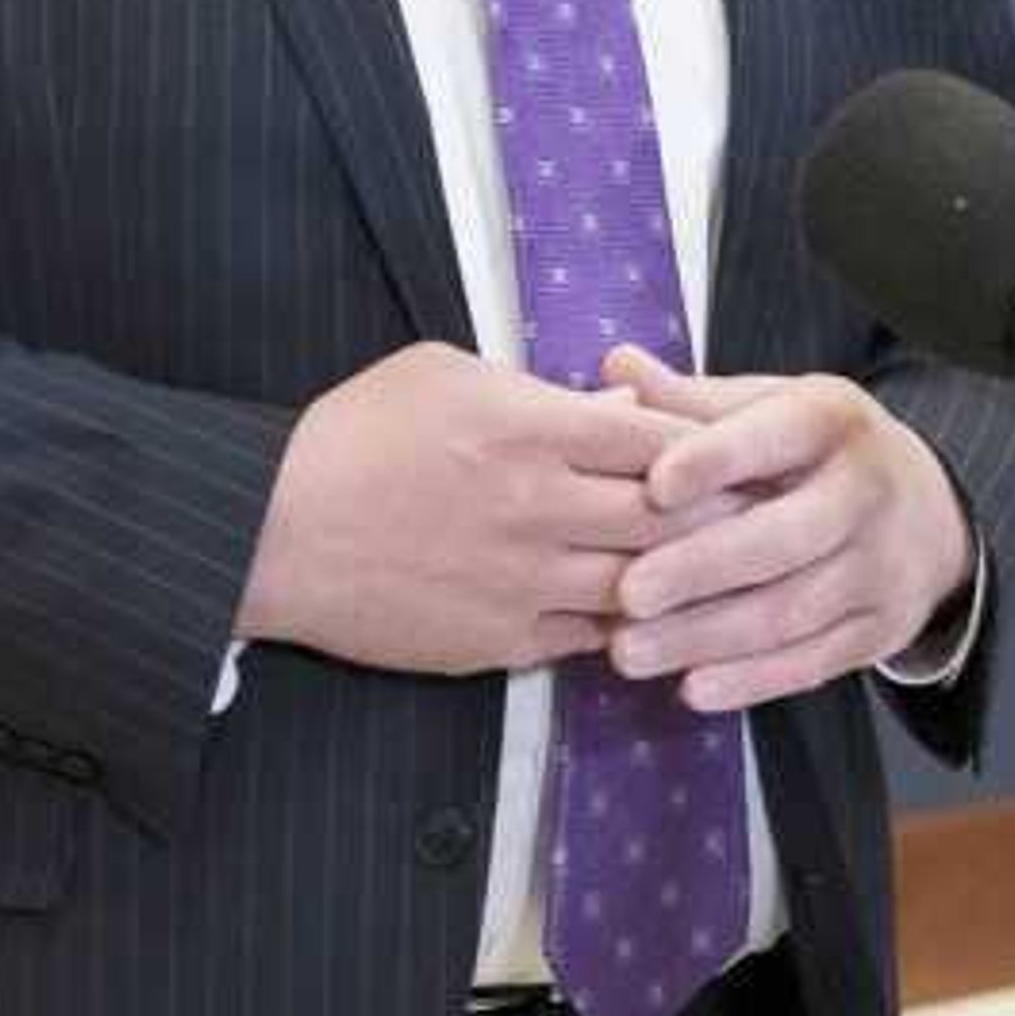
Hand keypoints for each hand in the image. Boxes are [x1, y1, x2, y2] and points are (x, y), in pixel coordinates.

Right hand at [237, 342, 687, 674]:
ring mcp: (524, 584)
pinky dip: (617, 623)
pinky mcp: (501, 642)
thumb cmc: (353, 436)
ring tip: (697, 566)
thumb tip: (624, 410)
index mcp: (528, 430)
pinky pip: (590, 639)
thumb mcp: (443, 374)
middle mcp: (539, 510)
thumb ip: (542, 388)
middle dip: (711, 514)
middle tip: (739, 511)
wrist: (275, 532)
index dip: (702, 445)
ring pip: (642, 588)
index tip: (719, 448)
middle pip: (669, 518)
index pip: (660, 440)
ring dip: (674, 578)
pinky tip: (629, 609)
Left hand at [600, 347, 973, 714]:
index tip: (654, 486)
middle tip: (626, 593)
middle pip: (783, 538)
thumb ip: (690, 400)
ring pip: (791, 611)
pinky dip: (752, 681)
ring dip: (707, 636)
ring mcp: (882, 567)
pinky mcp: (882, 630)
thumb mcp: (767, 407)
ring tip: (629, 650)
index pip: (775, 436)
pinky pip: (814, 663)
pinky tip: (692, 688)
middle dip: (700, 568)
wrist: (928, 509)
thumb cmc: (815, 452)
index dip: (716, 460)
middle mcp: (867, 491)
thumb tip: (616, 365)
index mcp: (832, 420)